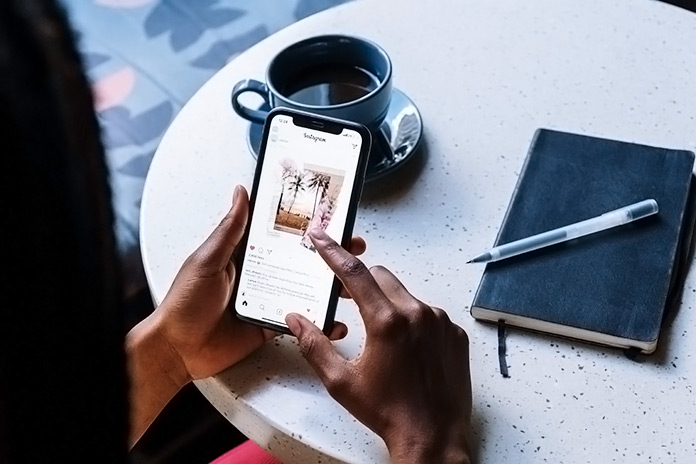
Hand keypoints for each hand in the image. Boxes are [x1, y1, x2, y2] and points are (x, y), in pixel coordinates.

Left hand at [127, 186, 364, 445]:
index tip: (331, 217)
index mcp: (247, 253)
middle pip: (302, 260)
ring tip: (350, 284)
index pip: (283, 234)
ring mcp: (269, 299)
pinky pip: (301, 320)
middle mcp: (262, 274)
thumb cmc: (184, 303)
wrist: (178, 350)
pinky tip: (334, 320)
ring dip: (330, 286)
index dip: (307, 226)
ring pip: (307, 289)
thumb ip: (229, 230)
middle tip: (353, 246)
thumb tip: (240, 194)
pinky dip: (319, 321)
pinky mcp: (272, 324)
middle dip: (330, 254)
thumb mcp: (207, 260)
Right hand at [285, 230, 471, 463]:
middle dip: (361, 282)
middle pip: (381, 277)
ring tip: (380, 336)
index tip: (322, 237)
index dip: (333, 252)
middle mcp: (417, 314)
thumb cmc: (387, 411)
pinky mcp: (454, 333)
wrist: (432, 437)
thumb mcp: (341, 381)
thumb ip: (314, 345)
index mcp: (386, 322)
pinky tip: (406, 348)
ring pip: (405, 294)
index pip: (354, 273)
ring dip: (388, 303)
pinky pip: (428, 313)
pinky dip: (412, 320)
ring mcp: (440, 322)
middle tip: (347, 299)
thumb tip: (296, 319)